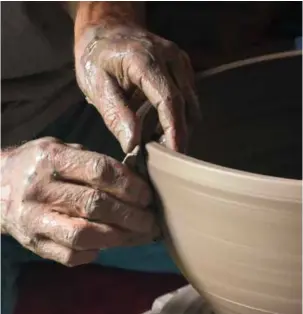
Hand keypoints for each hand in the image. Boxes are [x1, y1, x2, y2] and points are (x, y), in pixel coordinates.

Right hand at [1, 138, 156, 265]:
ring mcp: (35, 220)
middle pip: (95, 205)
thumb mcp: (61, 150)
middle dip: (132, 215)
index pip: (100, 171)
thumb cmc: (38, 166)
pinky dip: (96, 252)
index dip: (130, 185)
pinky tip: (110, 244)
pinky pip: (71, 255)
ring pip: (85, 234)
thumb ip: (93, 163)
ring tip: (140, 235)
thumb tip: (134, 182)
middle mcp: (40, 189)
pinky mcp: (34, 244)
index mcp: (51, 158)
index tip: (148, 195)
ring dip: (120, 237)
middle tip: (152, 220)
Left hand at [75, 24, 200, 152]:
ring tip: (158, 142)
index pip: (168, 99)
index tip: (174, 153)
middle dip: (178, 133)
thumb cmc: (97, 59)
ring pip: (190, 102)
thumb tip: (133, 145)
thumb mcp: (96, 87)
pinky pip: (187, 97)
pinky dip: (178, 115)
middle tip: (163, 156)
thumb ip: (116, 116)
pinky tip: (160, 126)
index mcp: (145, 60)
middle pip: (185, 103)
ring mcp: (179, 61)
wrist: (107, 30)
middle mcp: (169, 57)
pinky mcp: (182, 67)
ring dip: (179, 126)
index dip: (174, 129)